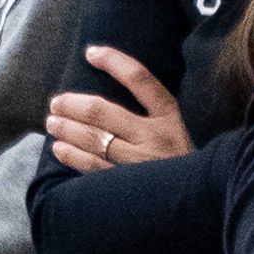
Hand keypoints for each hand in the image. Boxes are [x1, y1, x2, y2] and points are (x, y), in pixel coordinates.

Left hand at [47, 46, 194, 172]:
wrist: (200, 200)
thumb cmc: (182, 159)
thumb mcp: (177, 128)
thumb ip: (152, 110)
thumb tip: (112, 91)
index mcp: (169, 117)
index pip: (139, 79)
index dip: (113, 61)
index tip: (91, 52)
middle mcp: (154, 137)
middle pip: (102, 112)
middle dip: (72, 104)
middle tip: (56, 103)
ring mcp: (139, 163)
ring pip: (92, 139)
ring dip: (66, 128)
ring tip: (52, 122)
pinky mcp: (128, 185)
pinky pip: (92, 166)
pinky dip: (72, 156)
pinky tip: (59, 148)